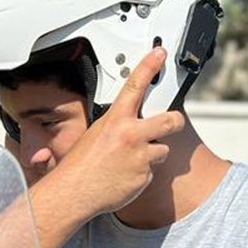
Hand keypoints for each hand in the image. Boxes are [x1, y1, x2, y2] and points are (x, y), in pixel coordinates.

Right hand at [49, 47, 183, 217]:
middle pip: (172, 120)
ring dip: (152, 154)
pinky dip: (141, 174)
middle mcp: (131, 135)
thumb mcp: (94, 134)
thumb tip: (129, 120)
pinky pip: (151, 172)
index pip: (135, 86)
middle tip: (170, 124)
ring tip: (131, 160)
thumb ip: (116, 124)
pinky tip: (124, 176)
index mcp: (115, 121)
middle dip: (174, 121)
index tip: (160, 54)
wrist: (73, 193)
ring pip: (163, 150)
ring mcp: (140, 157)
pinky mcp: (145, 176)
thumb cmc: (78, 165)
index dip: (149, 66)